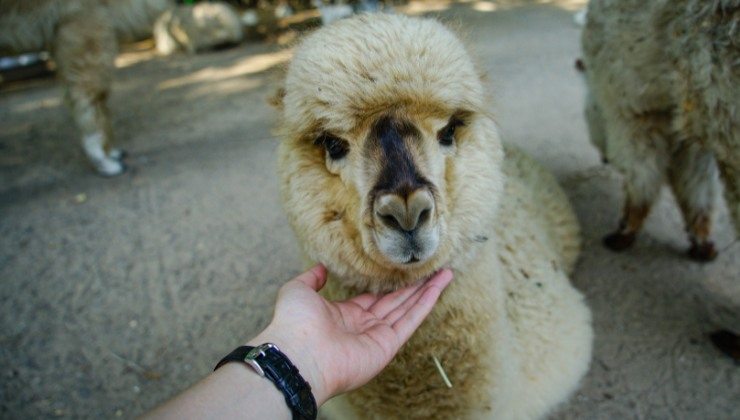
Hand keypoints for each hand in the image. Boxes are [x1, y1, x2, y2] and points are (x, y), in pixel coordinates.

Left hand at [250, 265, 453, 404]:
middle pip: (395, 302)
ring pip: (407, 309)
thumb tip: (320, 268)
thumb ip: (312, 278)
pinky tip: (438, 288)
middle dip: (414, 286)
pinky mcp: (387, 345)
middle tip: (431, 269)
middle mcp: (363, 326)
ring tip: (444, 274)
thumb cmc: (293, 323)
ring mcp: (377, 336)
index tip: (402, 272)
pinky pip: (410, 321)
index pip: (373, 298)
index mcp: (344, 315)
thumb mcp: (298, 290)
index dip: (389, 285)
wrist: (298, 352)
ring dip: (427, 291)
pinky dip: (425, 304)